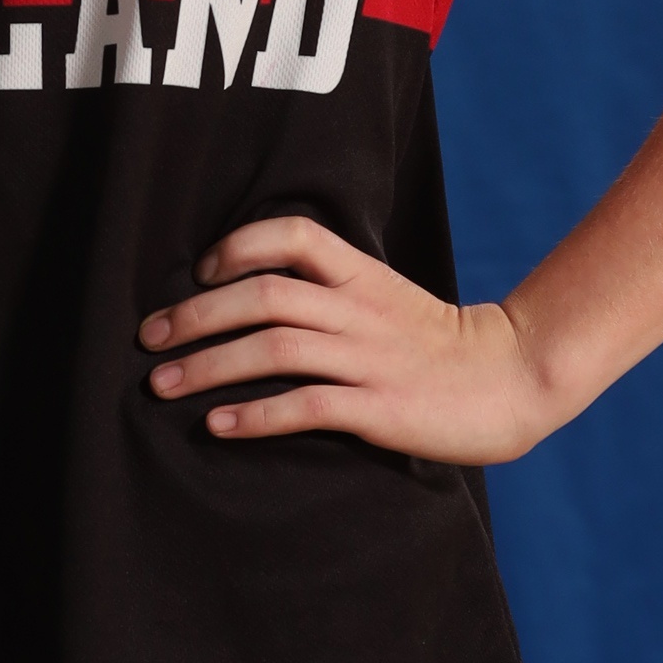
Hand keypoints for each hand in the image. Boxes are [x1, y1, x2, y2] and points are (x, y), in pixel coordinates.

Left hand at [138, 215, 558, 466]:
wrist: (513, 380)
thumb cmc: (440, 347)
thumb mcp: (388, 302)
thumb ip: (335, 295)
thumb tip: (259, 302)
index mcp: (363, 276)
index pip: (293, 236)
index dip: (238, 247)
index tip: (198, 273)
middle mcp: (360, 310)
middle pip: (263, 295)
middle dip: (196, 314)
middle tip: (149, 339)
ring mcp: (369, 358)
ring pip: (273, 347)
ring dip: (208, 365)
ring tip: (161, 385)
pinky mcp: (379, 407)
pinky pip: (306, 405)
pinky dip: (254, 415)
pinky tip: (218, 426)